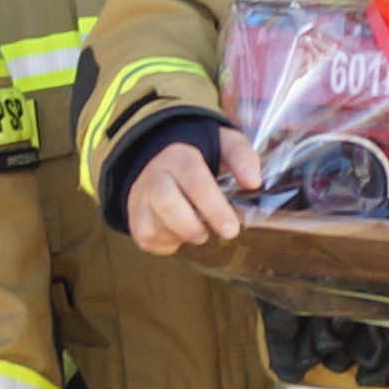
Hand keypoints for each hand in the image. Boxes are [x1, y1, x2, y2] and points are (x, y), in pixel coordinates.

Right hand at [125, 138, 244, 255]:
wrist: (156, 158)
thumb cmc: (199, 157)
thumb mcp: (224, 144)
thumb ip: (242, 156)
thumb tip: (253, 182)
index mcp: (180, 157)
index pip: (195, 181)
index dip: (214, 208)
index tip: (232, 228)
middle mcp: (154, 176)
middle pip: (167, 204)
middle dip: (194, 227)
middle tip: (222, 233)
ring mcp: (140, 199)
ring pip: (157, 227)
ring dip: (184, 235)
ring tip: (200, 226)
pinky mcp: (135, 220)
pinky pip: (151, 241)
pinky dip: (171, 243)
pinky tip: (181, 229)